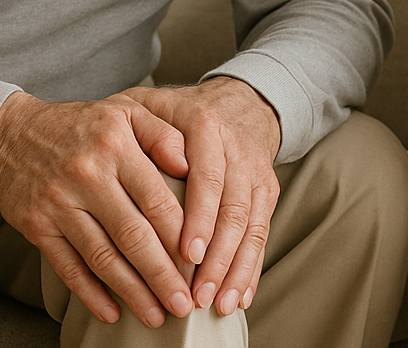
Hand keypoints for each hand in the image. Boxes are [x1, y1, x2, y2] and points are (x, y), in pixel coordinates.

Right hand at [0, 91, 193, 326]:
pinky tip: (112, 313)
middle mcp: (88, 176)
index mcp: (116, 147)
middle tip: (184, 304)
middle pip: (133, 236)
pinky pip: (67, 267)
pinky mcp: (36, 226)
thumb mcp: (125, 111)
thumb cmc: (79, 124)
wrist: (9, 133)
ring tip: (157, 315)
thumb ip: (162, 134)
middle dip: (162, 275)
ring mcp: (59, 204)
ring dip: (132, 292)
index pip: (157, 199)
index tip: (201, 263)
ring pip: (102, 257)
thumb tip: (192, 166)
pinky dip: (90, 294)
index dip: (181, 235)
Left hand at [122, 78, 281, 316]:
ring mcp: (256, 173)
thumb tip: (144, 164)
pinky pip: (262, 233)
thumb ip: (140, 126)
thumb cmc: (179, 112)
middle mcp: (237, 150)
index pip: (207, 176)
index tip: (187, 253)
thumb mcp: (151, 104)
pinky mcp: (267, 192)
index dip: (200, 217)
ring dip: (235, 269)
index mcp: (206, 126)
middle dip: (217, 257)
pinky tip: (240, 296)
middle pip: (233, 209)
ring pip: (251, 226)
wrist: (237, 103)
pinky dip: (252, 268)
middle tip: (197, 293)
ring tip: (216, 304)